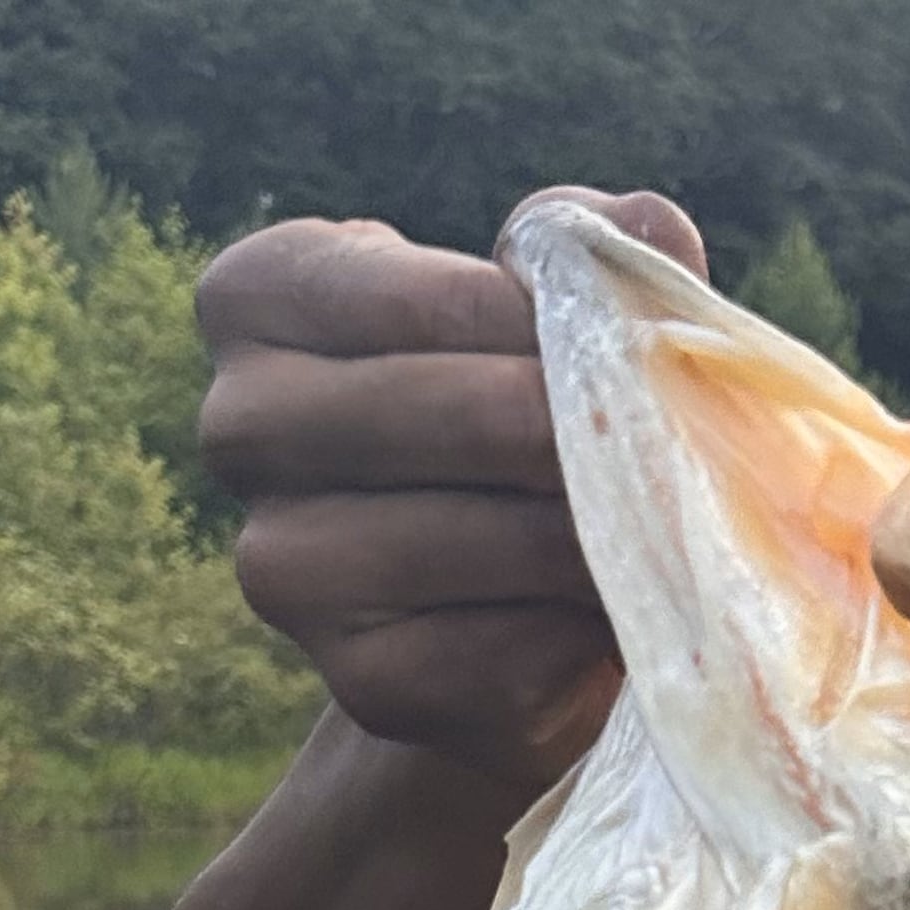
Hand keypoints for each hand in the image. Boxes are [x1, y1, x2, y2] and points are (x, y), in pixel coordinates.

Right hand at [192, 189, 705, 788]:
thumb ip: (593, 248)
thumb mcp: (550, 302)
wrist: (524, 596)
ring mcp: (283, 568)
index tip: (612, 335)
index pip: (394, 291)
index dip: (524, 315)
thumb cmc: (528, 406)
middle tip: (670, 437)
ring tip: (666, 520)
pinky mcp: (360, 682)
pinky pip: (498, 653)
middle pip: (432, 413)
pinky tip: (614, 611)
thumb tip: (652, 227)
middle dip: (571, 427)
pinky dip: (578, 635)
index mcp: (258, 299)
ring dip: (590, 534)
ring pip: (471, 538)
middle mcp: (240, 428)